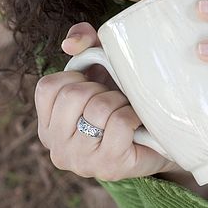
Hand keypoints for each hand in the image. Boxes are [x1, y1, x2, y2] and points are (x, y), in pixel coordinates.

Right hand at [35, 22, 179, 179]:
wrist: (159, 136)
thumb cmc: (124, 98)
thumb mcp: (102, 65)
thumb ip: (85, 41)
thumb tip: (70, 43)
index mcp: (48, 123)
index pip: (48, 87)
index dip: (77, 77)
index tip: (93, 85)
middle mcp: (57, 147)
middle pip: (74, 96)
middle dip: (102, 89)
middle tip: (114, 100)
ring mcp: (81, 161)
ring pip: (99, 109)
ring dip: (120, 102)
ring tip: (125, 111)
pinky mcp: (109, 166)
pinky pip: (120, 123)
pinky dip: (134, 115)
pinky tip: (136, 124)